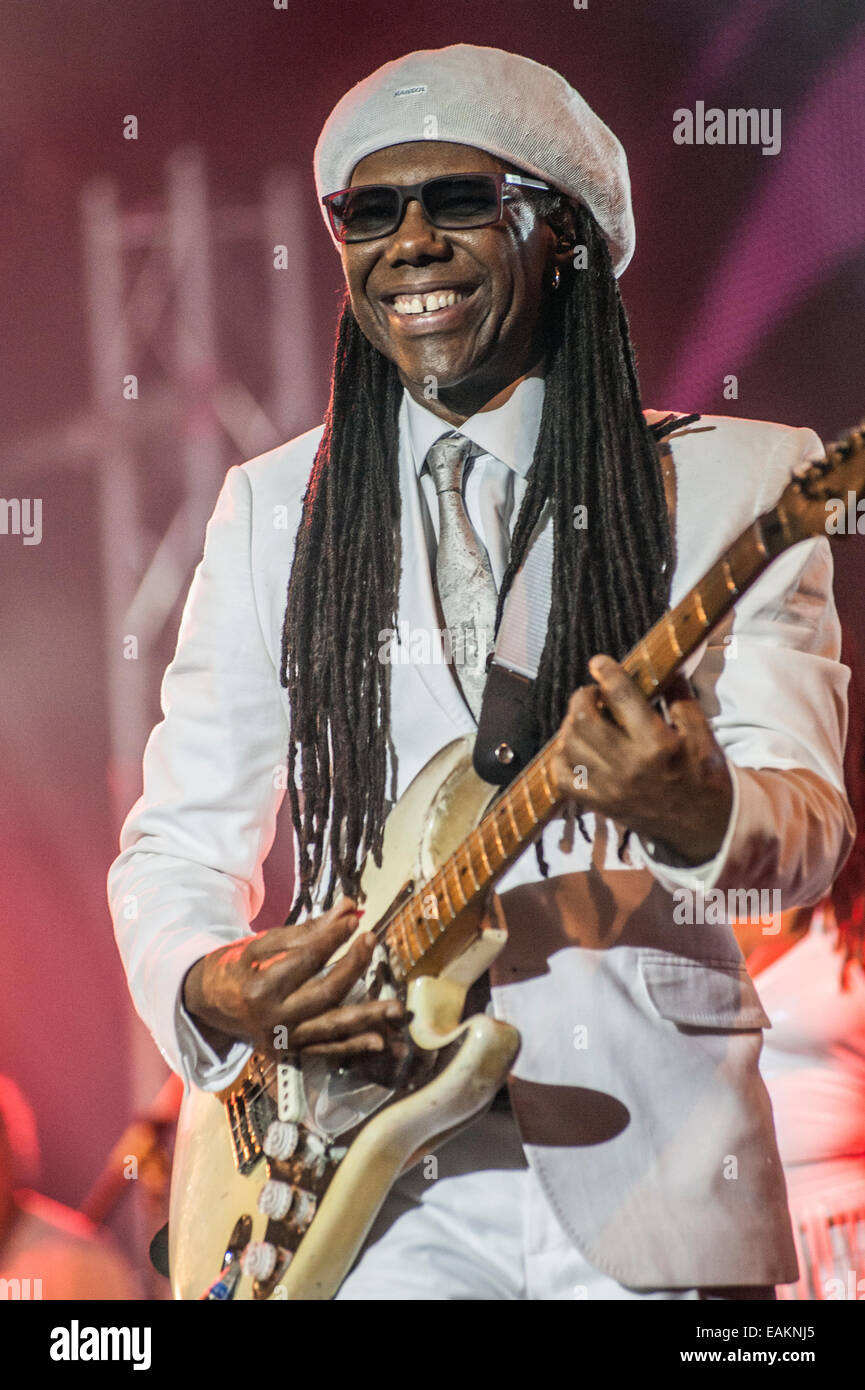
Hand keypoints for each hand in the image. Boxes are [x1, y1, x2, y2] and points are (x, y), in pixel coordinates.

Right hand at [182, 898, 406, 1061]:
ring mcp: (283, 1039)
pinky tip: (380, 1041)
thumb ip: (308, 930)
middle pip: (326, 992)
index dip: (333, 937)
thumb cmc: (236, 967)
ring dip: (368, 1017)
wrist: (208, 1004)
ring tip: (396, 1008)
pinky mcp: (290, 1052)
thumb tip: (348, 908)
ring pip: (333, 1027)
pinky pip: (328, 1051)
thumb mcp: (263, 943)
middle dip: (354, 965)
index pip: (307, 959)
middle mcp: (273, 1017)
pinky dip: (354, 1046)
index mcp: (260, 986)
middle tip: (372, 940)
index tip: (354, 919)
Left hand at [550, 654, 732, 865]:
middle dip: (583, 697)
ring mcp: (609, 788)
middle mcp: (628, 765)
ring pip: (568, 744)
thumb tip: (664, 664)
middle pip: (583, 719)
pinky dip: (561, 757)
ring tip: (586, 719)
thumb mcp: (702, 734)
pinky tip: (575, 747)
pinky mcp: (598, 804)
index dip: (606, 672)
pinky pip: (561, 776)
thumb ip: (680, 697)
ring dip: (571, 724)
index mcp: (657, 744)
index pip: (621, 696)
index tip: (599, 662)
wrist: (703, 827)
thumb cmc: (704, 775)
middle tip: (593, 694)